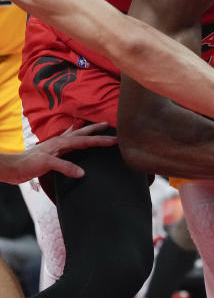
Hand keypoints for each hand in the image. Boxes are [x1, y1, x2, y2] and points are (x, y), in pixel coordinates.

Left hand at [0, 123, 116, 184]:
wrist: (13, 167)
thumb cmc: (28, 164)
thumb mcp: (47, 164)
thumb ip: (65, 166)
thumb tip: (82, 172)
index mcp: (61, 143)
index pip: (85, 141)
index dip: (100, 140)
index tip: (115, 140)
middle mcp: (60, 141)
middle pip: (82, 133)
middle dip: (95, 129)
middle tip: (108, 125)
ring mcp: (56, 145)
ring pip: (75, 134)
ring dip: (86, 130)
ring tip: (95, 125)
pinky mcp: (52, 150)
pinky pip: (68, 140)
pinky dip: (74, 135)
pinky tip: (74, 133)